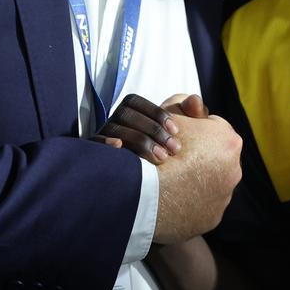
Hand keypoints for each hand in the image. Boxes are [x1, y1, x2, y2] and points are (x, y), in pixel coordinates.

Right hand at [93, 93, 209, 162]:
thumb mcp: (182, 132)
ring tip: (162, 159)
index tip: (176, 130)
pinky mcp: (94, 155)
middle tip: (174, 150)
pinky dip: (105, 144)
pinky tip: (120, 149)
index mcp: (129, 112)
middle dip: (151, 130)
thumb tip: (195, 101)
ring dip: (138, 141)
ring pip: (114, 129)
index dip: (155, 113)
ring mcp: (103, 138)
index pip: (135, 102)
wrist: (154, 188)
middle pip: (125, 114)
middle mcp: (113, 123)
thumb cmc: (169, 150)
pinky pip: (94, 144)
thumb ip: (192, 114)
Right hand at [153, 112, 242, 244]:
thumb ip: (184, 103)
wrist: (153, 191)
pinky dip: (190, 202)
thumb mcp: (169, 114)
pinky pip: (202, 206)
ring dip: (196, 180)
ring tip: (172, 179)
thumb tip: (195, 101)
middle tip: (173, 157)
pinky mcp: (213, 218)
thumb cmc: (162, 146)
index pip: (212, 129)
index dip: (193, 130)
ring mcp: (225, 196)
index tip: (177, 135)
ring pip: (210, 183)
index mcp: (230, 140)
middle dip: (199, 156)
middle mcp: (235, 169)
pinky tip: (173, 197)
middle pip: (214, 157)